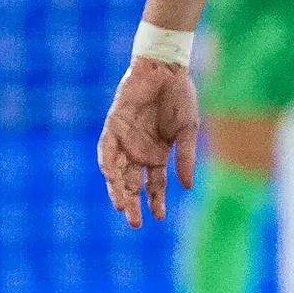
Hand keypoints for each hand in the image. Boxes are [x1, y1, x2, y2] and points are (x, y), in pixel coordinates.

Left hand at [98, 58, 197, 224]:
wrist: (165, 69)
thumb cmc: (180, 98)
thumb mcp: (187, 131)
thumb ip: (185, 158)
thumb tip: (186, 187)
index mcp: (158, 154)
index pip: (155, 185)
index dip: (156, 201)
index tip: (159, 218)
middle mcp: (139, 152)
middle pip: (132, 184)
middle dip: (133, 203)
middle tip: (134, 223)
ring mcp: (125, 140)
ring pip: (117, 172)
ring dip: (118, 189)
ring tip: (122, 207)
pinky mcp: (113, 126)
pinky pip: (106, 149)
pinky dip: (108, 164)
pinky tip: (112, 177)